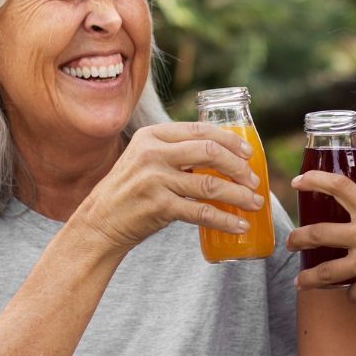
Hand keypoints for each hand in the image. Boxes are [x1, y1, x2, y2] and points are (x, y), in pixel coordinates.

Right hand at [74, 122, 263, 252]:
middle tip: (254, 180)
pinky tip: (239, 225)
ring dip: (239, 195)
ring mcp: (155, 180)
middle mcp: (153, 153)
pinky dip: (225, 220)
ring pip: (210, 184)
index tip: (248, 152)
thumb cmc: (129, 192)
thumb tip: (221, 153)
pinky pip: (202, 212)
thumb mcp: (145, 160)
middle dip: (239, 166)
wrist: (100, 223)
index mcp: (152, 136)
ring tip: (255, 203)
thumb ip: (174, 152)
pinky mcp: (158, 207)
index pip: (200, 130)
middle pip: (210, 152)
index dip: (230, 139)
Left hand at [286, 170, 355, 318]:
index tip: (297, 182)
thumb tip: (345, 222)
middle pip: (318, 233)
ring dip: (307, 278)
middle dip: (297, 239)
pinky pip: (350, 291)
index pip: (340, 187)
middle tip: (290, 242)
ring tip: (300, 281)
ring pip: (323, 272)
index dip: (315, 180)